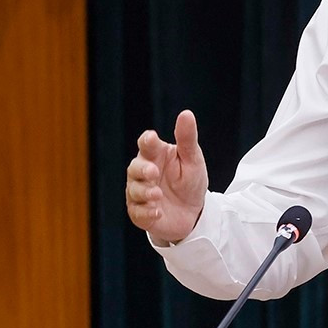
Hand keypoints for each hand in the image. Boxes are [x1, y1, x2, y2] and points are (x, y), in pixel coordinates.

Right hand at [126, 110, 208, 244]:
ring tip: (158, 195)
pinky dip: (146, 212)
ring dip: (144, 192)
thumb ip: (187, 138)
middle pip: (134, 167)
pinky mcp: (140, 214)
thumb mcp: (193, 159)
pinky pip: (137, 213)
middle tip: (154, 172)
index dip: (147, 142)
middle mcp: (143, 172)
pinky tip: (157, 212)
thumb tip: (186, 114)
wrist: (194, 213)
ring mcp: (139, 193)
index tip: (151, 139)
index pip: (146, 144)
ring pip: (134, 190)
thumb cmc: (190, 181)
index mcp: (155, 155)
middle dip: (142, 170)